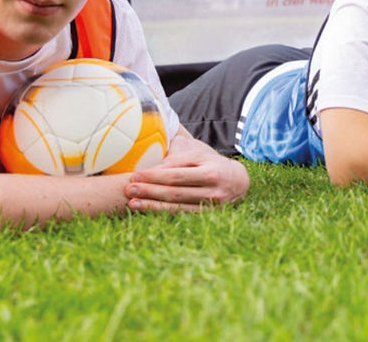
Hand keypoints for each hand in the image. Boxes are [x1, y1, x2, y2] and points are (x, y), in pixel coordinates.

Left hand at [126, 133, 248, 210]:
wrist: (239, 181)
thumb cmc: (212, 162)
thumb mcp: (199, 152)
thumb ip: (179, 153)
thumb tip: (154, 157)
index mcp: (209, 169)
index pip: (176, 173)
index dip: (154, 175)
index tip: (135, 174)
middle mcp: (211, 188)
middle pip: (174, 190)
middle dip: (149, 190)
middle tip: (129, 188)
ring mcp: (209, 204)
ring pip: (176, 204)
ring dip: (151, 204)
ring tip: (132, 202)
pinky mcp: (207, 216)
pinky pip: (181, 214)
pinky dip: (162, 212)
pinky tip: (147, 210)